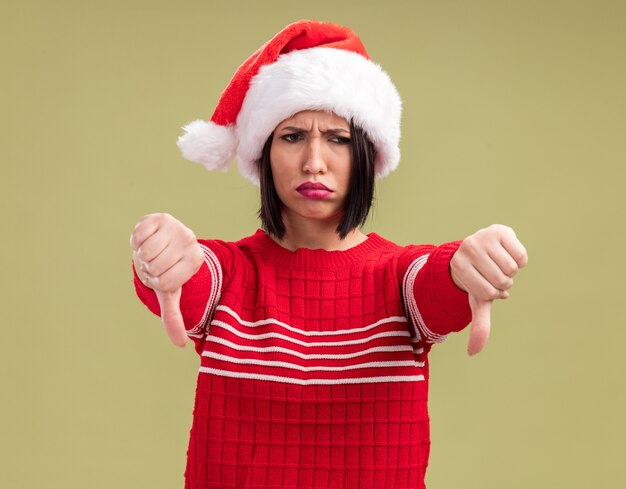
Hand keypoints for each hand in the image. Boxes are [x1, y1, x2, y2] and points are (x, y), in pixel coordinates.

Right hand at [129, 213, 204, 346]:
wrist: (164, 241)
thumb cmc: (168, 270)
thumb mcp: (171, 293)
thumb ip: (174, 317)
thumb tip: (181, 344)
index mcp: (196, 260)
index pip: (167, 282)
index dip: (158, 282)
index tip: (164, 276)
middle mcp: (190, 241)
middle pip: (155, 267)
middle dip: (149, 269)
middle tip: (156, 263)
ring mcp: (176, 227)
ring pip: (146, 252)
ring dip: (142, 255)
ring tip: (151, 252)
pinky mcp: (160, 217)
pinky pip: (138, 236)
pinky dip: (136, 242)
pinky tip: (146, 240)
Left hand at [449, 224, 527, 355]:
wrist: (480, 251)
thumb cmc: (479, 279)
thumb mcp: (478, 301)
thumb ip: (479, 325)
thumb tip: (472, 353)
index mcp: (459, 266)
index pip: (488, 292)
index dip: (493, 293)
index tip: (484, 284)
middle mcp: (467, 247)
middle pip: (501, 280)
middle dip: (503, 282)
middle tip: (493, 274)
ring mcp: (483, 236)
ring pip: (512, 268)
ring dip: (511, 271)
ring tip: (499, 265)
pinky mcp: (501, 230)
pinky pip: (521, 256)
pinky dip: (520, 260)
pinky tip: (508, 255)